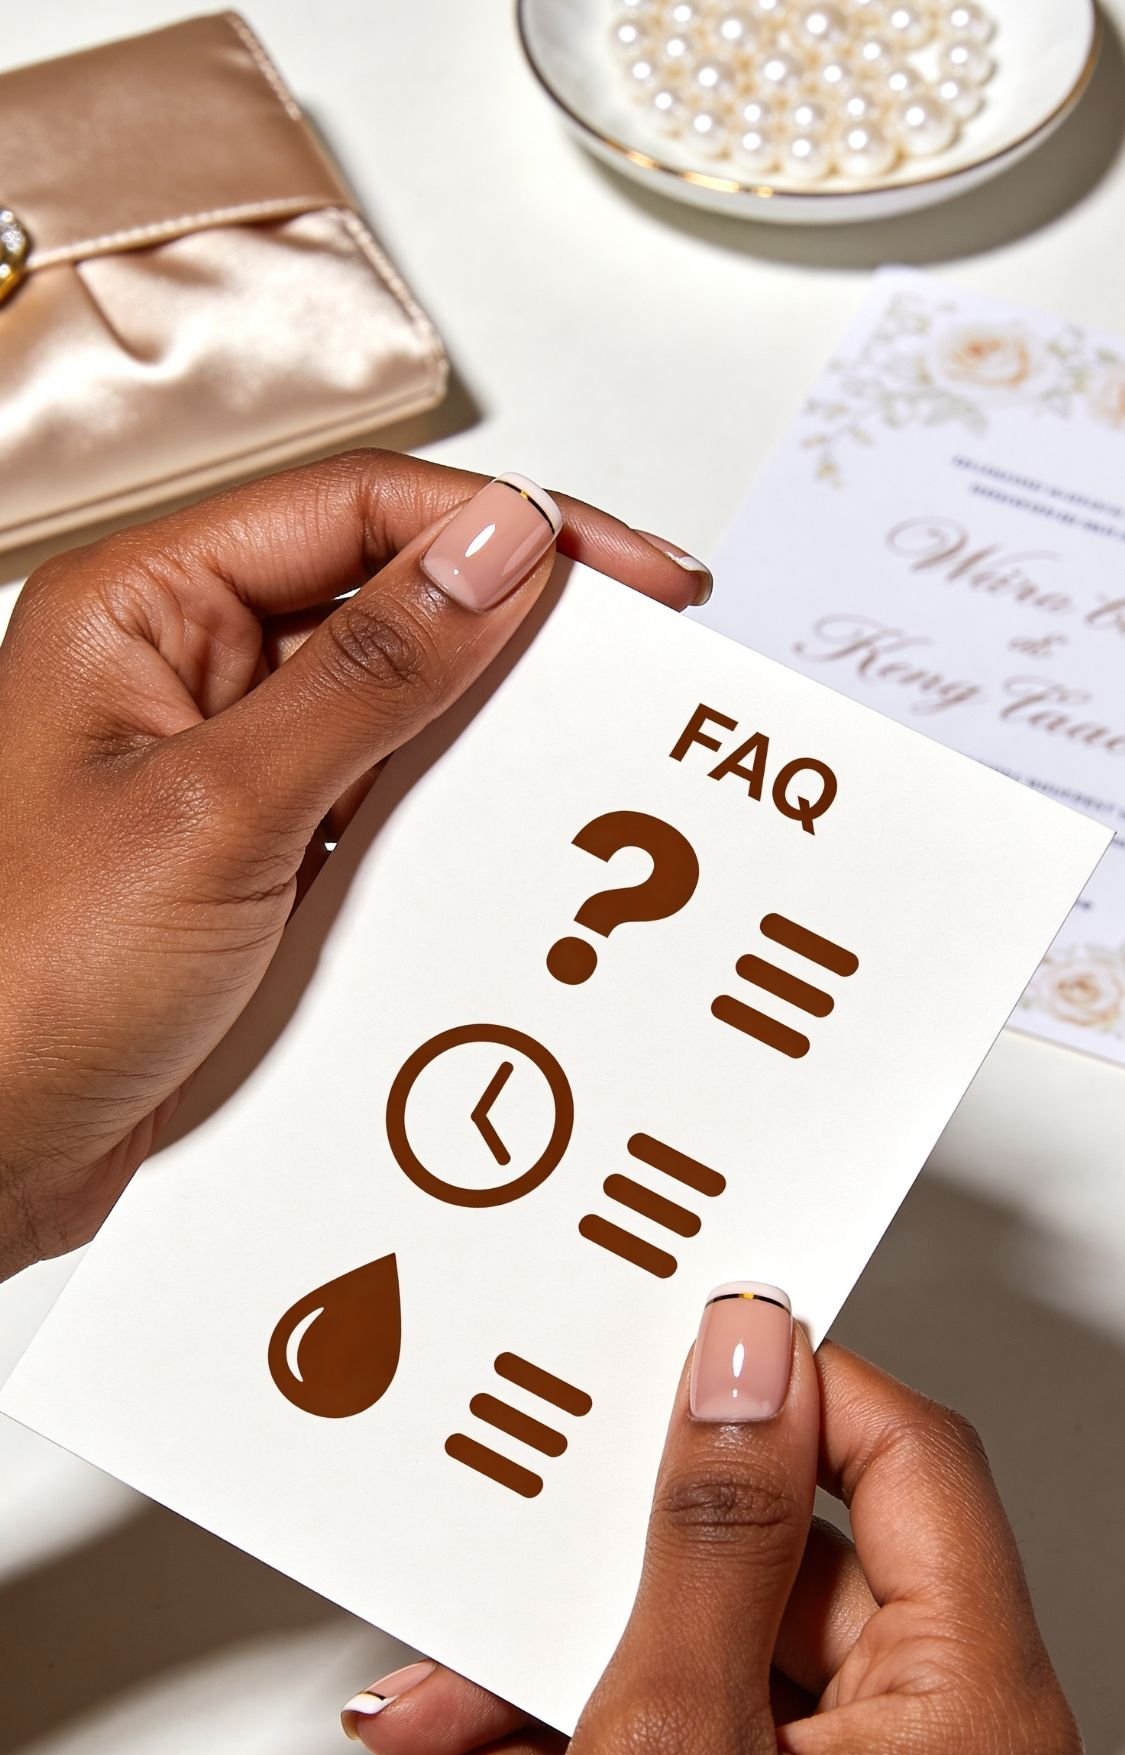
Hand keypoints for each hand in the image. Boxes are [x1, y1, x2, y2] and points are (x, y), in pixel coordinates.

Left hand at [0, 453, 707, 1276]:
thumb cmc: (29, 982)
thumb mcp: (222, 811)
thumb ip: (367, 676)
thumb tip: (495, 551)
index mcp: (140, 611)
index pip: (352, 514)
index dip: (499, 527)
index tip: (623, 571)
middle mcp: (180, 674)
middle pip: (382, 600)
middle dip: (512, 623)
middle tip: (643, 650)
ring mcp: (224, 773)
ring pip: (393, 711)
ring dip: (490, 727)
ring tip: (600, 742)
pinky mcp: (259, 864)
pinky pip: (381, 809)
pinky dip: (453, 817)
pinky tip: (520, 836)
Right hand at [341, 1298, 1100, 1754]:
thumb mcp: (664, 1741)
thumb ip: (709, 1523)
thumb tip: (749, 1358)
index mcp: (985, 1725)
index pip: (915, 1463)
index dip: (793, 1392)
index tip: (691, 1352)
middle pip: (800, 1578)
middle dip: (621, 1580)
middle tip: (524, 1564)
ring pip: (735, 1671)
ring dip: (577, 1679)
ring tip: (456, 1710)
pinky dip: (604, 1754)